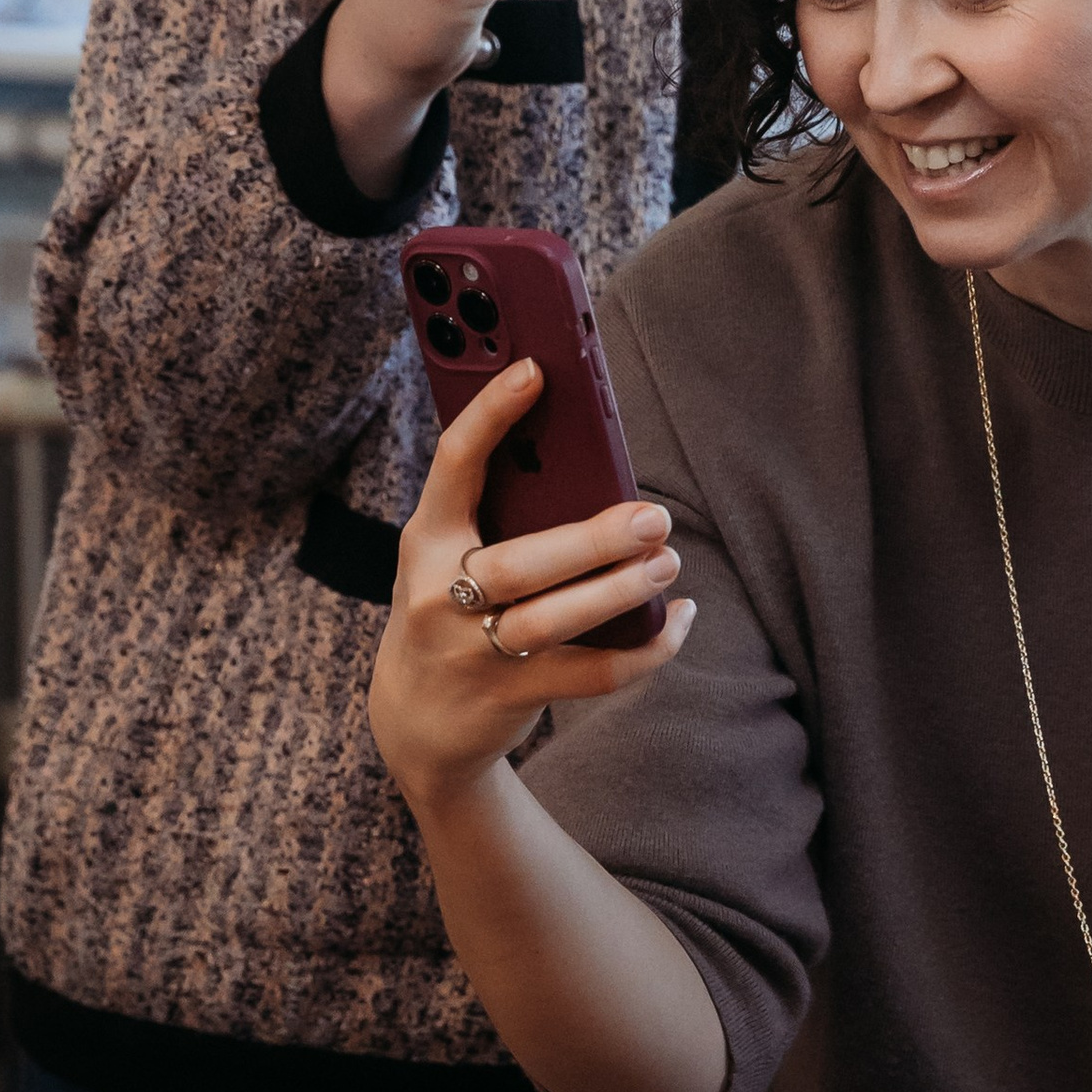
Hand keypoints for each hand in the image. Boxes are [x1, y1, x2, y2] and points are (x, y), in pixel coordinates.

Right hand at [368, 357, 693, 806]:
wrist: (415, 720)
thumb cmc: (448, 611)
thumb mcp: (448, 557)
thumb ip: (495, 513)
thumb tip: (592, 466)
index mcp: (426, 539)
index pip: (453, 465)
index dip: (489, 415)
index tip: (535, 371)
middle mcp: (439, 595)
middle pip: (520, 563)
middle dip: (593, 539)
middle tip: (652, 517)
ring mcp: (472, 652)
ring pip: (555, 620)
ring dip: (622, 590)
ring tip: (667, 562)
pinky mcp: (510, 696)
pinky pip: (591, 673)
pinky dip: (645, 648)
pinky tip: (676, 620)